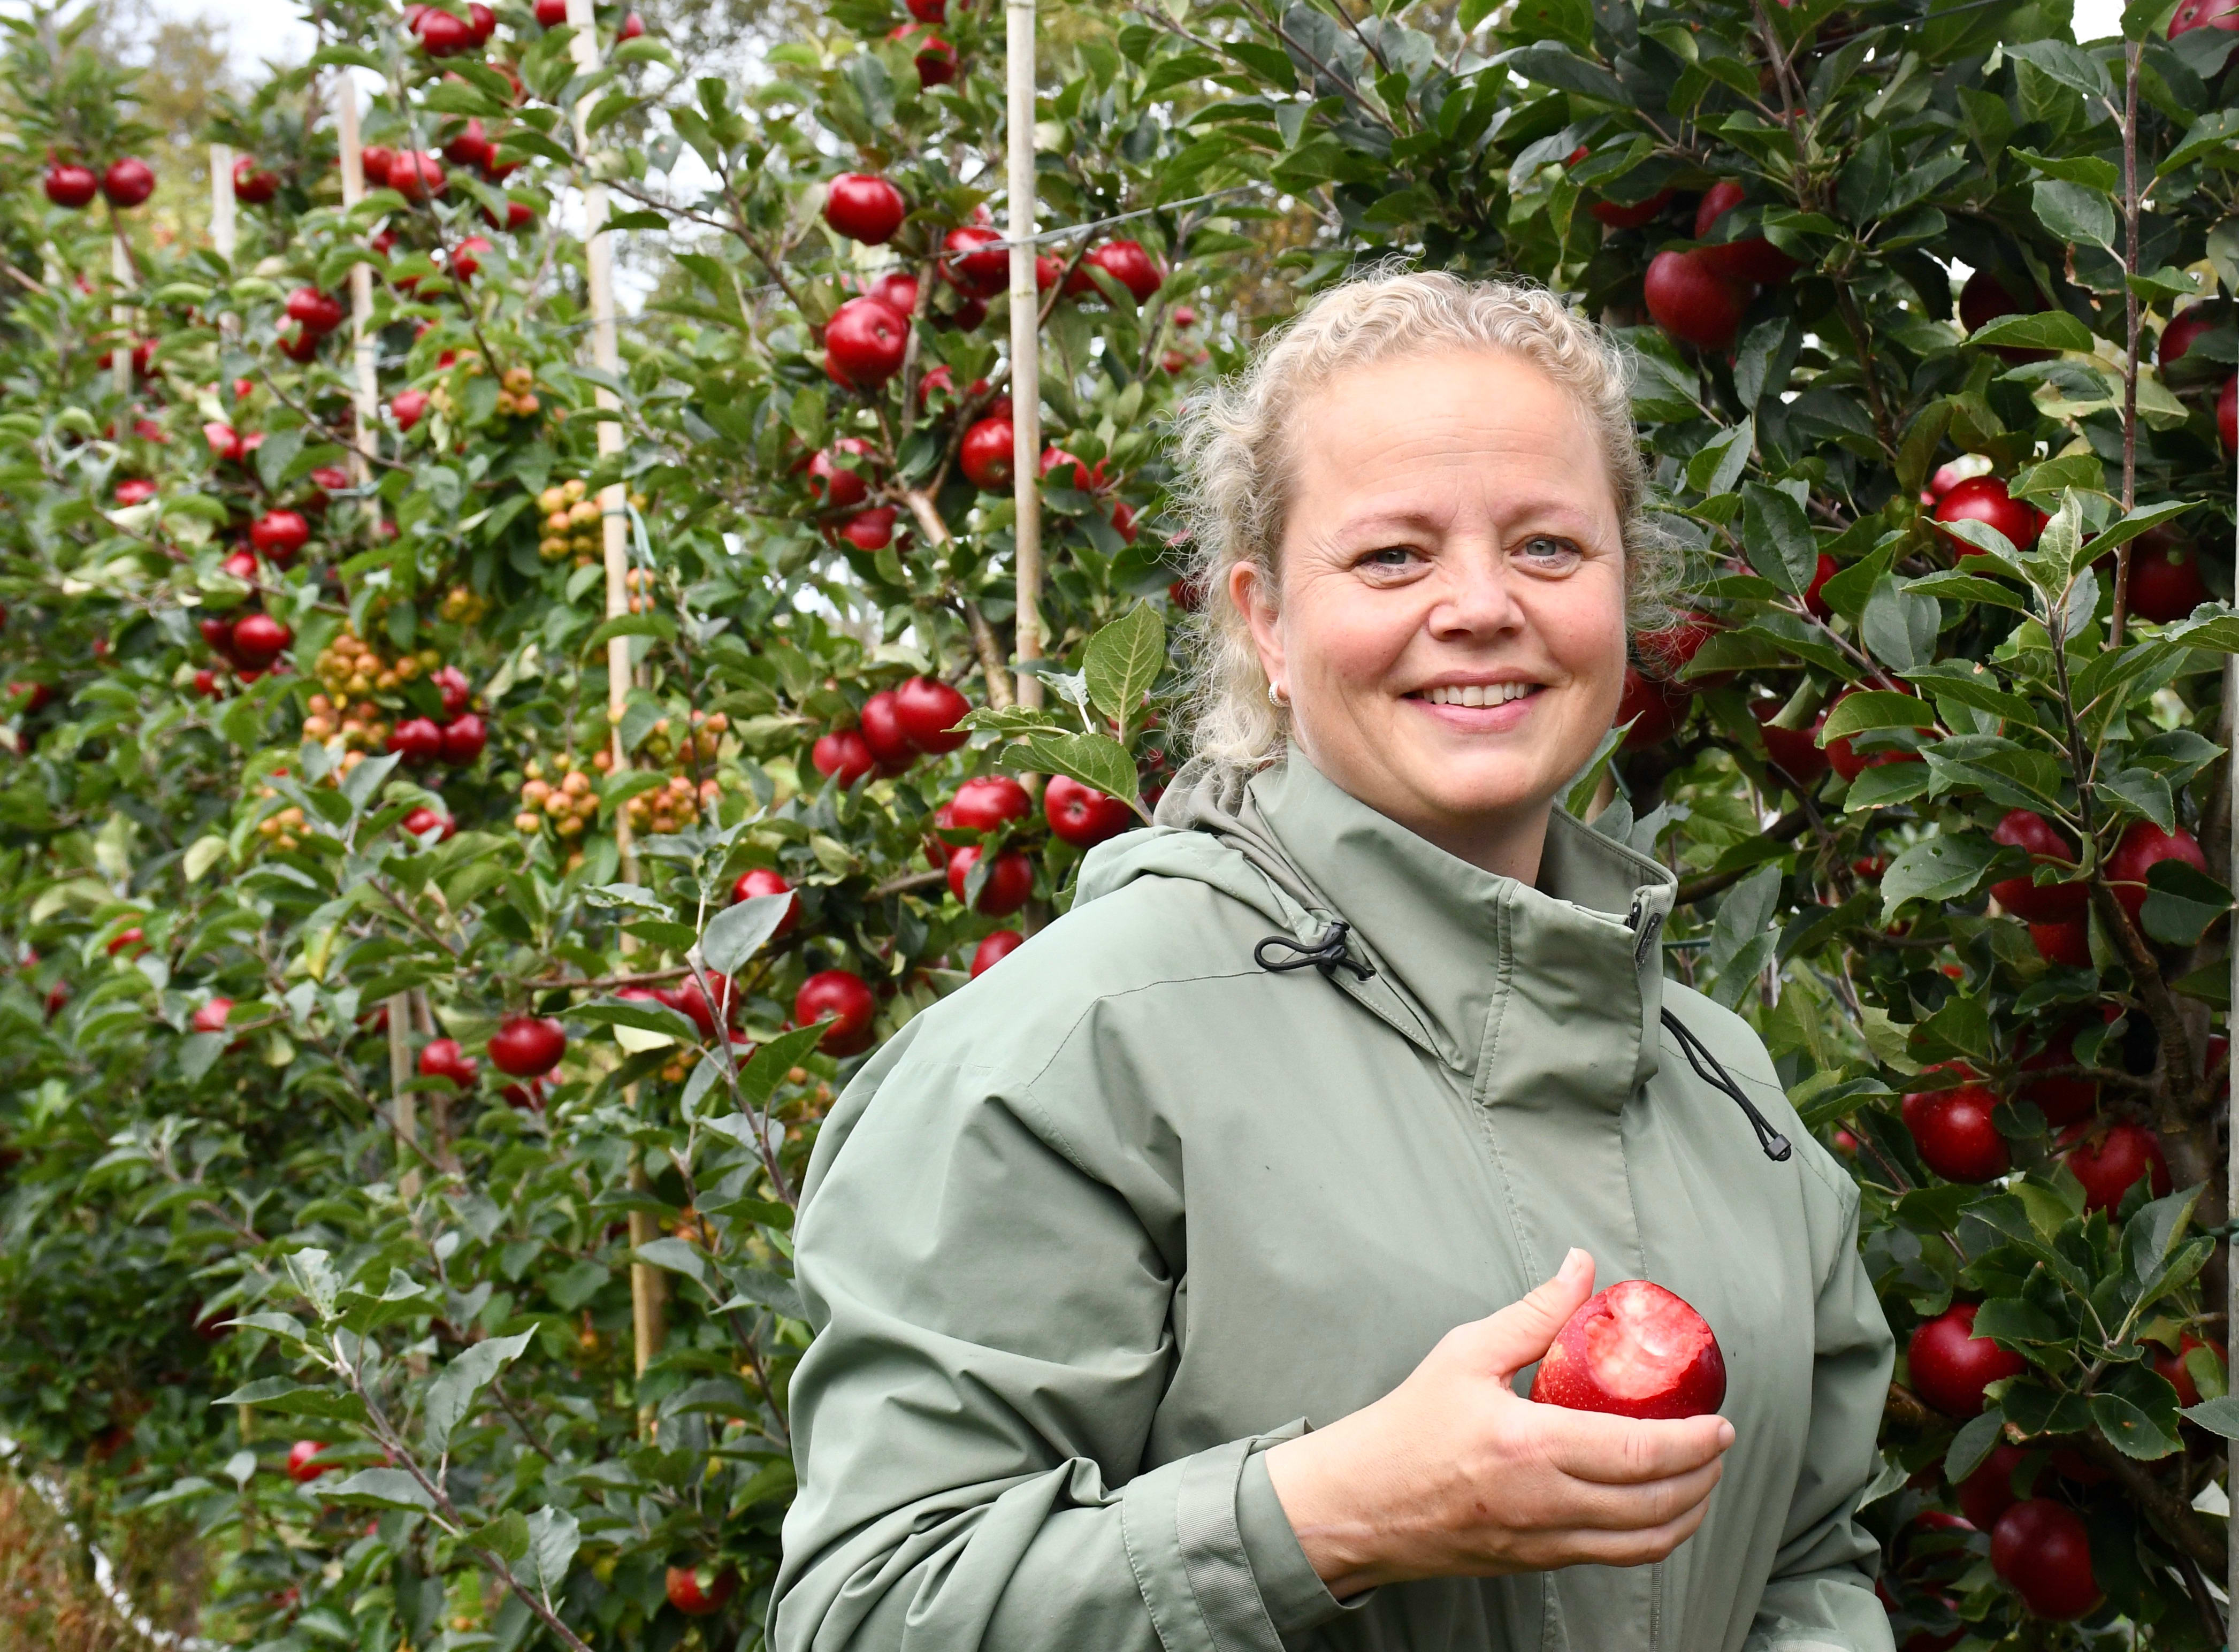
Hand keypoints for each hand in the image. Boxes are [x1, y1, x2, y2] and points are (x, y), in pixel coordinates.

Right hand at [1263, 1248, 1733, 1598]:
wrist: (1360, 1504)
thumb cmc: (1407, 1427)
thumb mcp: (1465, 1354)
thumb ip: (1533, 1313)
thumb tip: (1581, 1268)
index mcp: (1529, 1445)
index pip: (1638, 1452)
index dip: (1694, 1442)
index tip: (1720, 1423)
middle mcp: (1543, 1502)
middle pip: (1656, 1503)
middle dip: (1704, 1477)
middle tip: (1719, 1447)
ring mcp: (1542, 1541)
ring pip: (1644, 1544)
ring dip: (1687, 1513)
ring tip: (1700, 1480)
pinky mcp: (1536, 1563)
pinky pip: (1613, 1558)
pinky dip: (1651, 1538)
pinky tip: (1657, 1510)